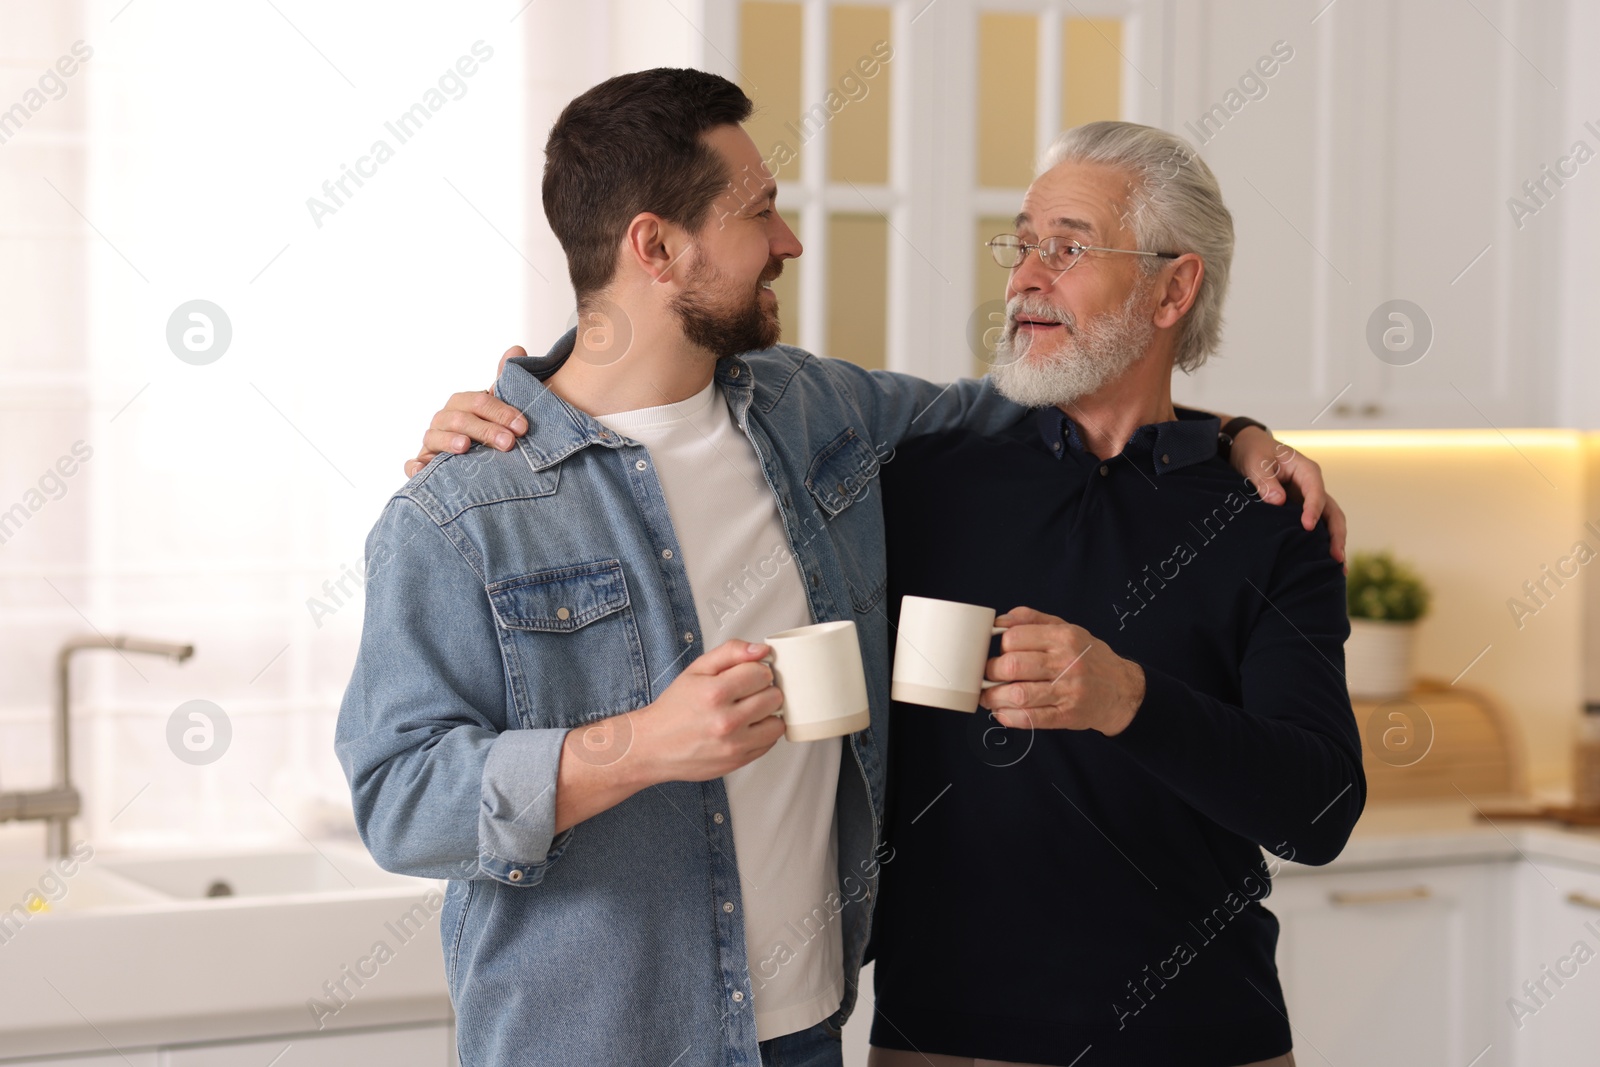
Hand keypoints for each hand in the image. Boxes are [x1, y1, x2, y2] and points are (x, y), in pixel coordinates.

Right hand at [403, 346, 531, 477]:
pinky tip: (421, 470)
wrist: (475, 458)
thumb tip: (516, 349)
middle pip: (459, 419)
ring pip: (434, 437)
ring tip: (465, 446)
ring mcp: (432, 442)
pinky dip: (414, 466)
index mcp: (462, 404)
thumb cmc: (489, 429)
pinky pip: (412, 464)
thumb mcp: (499, 407)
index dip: (500, 412)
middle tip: (508, 443)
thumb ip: (506, 381)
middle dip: (484, 429)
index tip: (522, 426)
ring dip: (449, 440)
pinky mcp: (423, 464)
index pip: (479, 401)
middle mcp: (444, 420)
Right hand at [628, 639, 785, 784]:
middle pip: (774, 697)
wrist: (654, 745)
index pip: (761, 672)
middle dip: (765, 690)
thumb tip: (761, 650)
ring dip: (768, 714)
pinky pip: (769, 744)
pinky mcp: (738, 761)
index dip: (758, 670)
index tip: (750, 674)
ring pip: (777, 723)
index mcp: (715, 693)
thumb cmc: (674, 708)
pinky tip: (747, 727)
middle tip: (750, 692)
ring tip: (751, 710)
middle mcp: (726, 721)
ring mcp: (734, 745)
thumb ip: (731, 652)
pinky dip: (762, 733)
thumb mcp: (697, 669)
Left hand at [978, 607, 1144, 735]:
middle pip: (1013, 666)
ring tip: (988, 697)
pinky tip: (1002, 713)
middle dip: (991, 672)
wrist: (1122, 690)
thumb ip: (1033, 620)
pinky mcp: (1068, 715)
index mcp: (1064, 637)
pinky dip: (1010, 717)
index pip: (1015, 638)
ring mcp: (1068, 690)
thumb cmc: (1089, 658)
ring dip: (994, 697)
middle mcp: (1067, 662)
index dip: (999, 647)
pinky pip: (1032, 718)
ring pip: (1018, 694)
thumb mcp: (1067, 629)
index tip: (996, 653)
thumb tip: (1000, 621)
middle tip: (988, 676)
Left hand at [1229, 426, 1347, 566]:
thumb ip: (1265, 481)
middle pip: (1331, 510)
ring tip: (1338, 568)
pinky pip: (1316, 525)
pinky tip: (1323, 562)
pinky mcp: (1302, 508)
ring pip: (1328, 521)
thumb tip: (1278, 501)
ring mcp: (1309, 498)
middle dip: (1336, 534)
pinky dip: (1321, 542)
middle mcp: (1313, 485)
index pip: (1316, 491)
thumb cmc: (1255, 453)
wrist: (1249, 449)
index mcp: (1306, 471)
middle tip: (1336, 557)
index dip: (1313, 509)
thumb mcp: (1256, 463)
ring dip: (1334, 542)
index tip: (1307, 526)